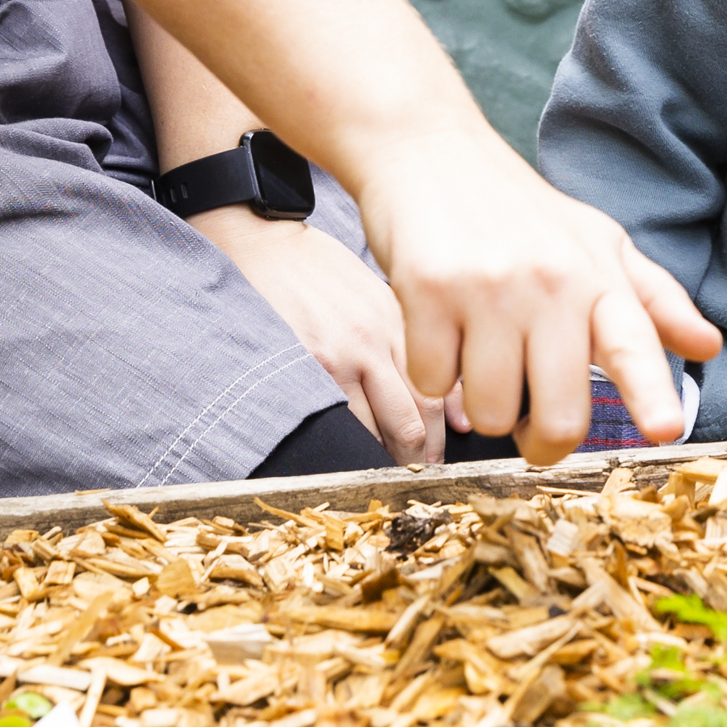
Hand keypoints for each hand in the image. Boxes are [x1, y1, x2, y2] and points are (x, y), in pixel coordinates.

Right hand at [197, 211, 448, 463]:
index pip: (438, 392)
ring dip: (388, 461)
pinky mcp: (305, 365)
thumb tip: (459, 419)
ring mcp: (341, 355)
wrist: (267, 244)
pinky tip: (351, 463)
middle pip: (417, 418)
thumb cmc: (324, 274)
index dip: (444, 437)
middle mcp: (378, 340)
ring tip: (388, 480)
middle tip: (421, 481)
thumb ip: (417, 350)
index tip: (441, 461)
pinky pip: (337, 422)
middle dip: (423, 459)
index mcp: (402, 321)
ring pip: (381, 428)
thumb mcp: (379, 299)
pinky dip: (350, 447)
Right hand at [350, 128, 719, 466]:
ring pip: (490, 412)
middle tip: (526, 421)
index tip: (666, 430)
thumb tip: (710, 347)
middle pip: (558, 417)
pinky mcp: (428, 288)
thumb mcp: (597, 243)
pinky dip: (432, 374)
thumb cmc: (520, 211)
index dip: (652, 393)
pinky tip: (439, 330)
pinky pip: (432, 382)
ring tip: (481, 356)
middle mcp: (552, 281)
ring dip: (480, 404)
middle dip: (539, 441)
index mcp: (599, 275)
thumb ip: (653, 302)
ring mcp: (489, 286)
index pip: (634, 343)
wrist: (430, 149)